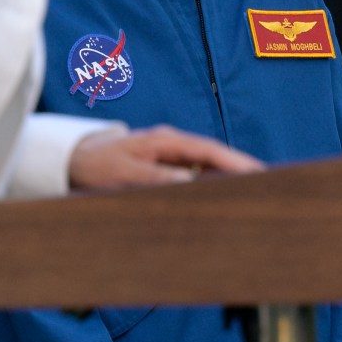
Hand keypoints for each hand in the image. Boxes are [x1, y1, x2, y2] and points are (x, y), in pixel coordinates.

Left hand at [67, 125, 262, 189]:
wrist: (73, 161)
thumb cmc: (95, 166)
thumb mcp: (122, 173)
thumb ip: (154, 177)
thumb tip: (189, 181)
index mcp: (165, 141)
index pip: (209, 150)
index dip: (236, 163)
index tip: (258, 174)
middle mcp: (172, 146)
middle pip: (215, 158)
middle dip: (241, 171)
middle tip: (269, 187)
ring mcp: (170, 156)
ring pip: (207, 168)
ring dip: (228, 180)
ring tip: (252, 197)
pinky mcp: (165, 168)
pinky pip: (195, 176)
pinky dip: (211, 186)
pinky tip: (222, 201)